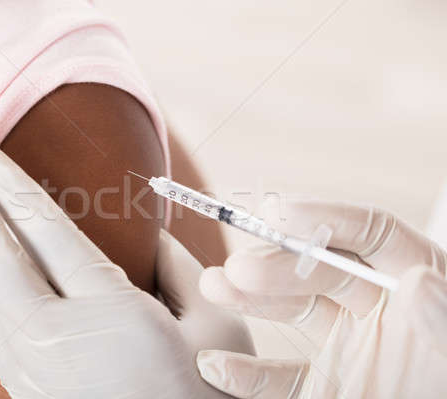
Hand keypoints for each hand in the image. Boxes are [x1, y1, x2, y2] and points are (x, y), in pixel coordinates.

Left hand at [0, 94, 254, 397]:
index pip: (44, 228)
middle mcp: (56, 339)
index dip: (6, 178)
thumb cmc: (211, 393)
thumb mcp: (216, 326)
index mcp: (110, 314)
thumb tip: (153, 232)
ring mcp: (32, 366)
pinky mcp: (26, 382)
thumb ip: (179, 269)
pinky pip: (0, 312)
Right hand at [197, 199, 446, 397]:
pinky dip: (247, 375)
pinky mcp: (324, 387)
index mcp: (416, 287)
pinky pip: (280, 379)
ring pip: (292, 311)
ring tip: (215, 286)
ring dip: (250, 299)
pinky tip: (216, 364)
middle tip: (239, 267)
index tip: (281, 212)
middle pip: (320, 270)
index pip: (372, 235)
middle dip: (277, 264)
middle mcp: (376, 310)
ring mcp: (346, 347)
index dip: (327, 218)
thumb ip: (442, 321)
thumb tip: (420, 280)